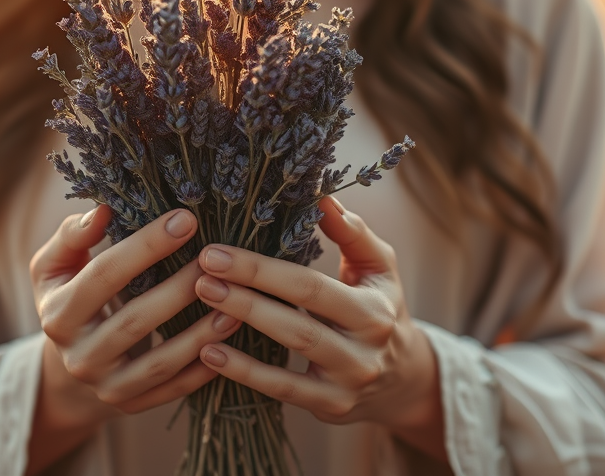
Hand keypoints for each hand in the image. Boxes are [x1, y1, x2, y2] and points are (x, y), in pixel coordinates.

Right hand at [26, 205, 241, 470]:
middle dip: (178, 288)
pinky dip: (204, 369)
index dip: (145, 246)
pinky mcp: (130, 405)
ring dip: (199, 333)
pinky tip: (230, 341)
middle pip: (134, 320)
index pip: (104, 275)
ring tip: (235, 304)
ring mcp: (105, 387)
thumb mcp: (54, 267)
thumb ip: (72, 237)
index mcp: (58, 315)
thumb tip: (103, 210)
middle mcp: (79, 357)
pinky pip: (173, 389)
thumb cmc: (70, 296)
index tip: (185, 219)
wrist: (67, 366)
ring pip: (159, 362)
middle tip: (216, 261)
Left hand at [193, 197, 444, 458]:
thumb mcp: (379, 267)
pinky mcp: (330, 407)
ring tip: (203, 301)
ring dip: (242, 327)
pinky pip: (282, 391)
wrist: (403, 377)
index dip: (263, 269)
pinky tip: (209, 354)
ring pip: (289, 356)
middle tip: (202, 272)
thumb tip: (321, 197)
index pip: (311, 287)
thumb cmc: (380, 305)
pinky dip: (245, 373)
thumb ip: (352, 233)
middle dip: (246, 294)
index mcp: (374, 311)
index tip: (217, 250)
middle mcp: (364, 351)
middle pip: (298, 322)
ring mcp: (347, 384)